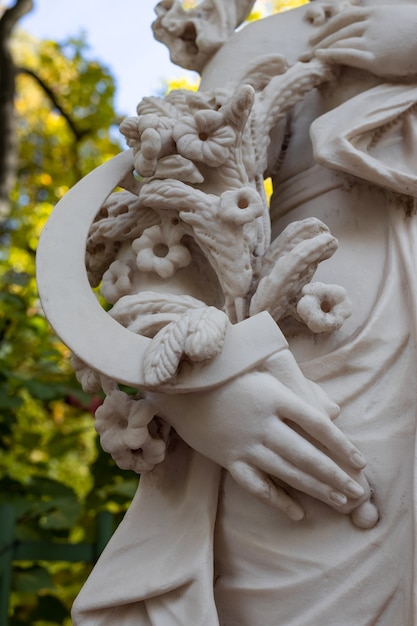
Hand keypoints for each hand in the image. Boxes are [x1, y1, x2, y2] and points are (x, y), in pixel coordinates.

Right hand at [149, 348, 377, 526]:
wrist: (180, 386)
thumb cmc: (226, 375)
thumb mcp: (264, 373)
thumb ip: (299, 391)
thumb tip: (335, 411)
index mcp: (275, 397)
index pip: (318, 425)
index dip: (341, 445)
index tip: (359, 462)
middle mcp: (264, 423)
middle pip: (307, 454)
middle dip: (335, 475)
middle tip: (358, 492)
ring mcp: (245, 443)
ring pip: (287, 472)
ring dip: (316, 489)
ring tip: (339, 501)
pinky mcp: (228, 459)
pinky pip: (257, 485)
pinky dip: (277, 500)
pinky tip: (297, 512)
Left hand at [303, 5, 416, 79]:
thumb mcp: (396, 17)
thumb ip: (381, 22)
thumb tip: (372, 29)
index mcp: (375, 12)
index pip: (344, 18)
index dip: (328, 27)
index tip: (315, 36)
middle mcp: (370, 23)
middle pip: (338, 31)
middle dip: (319, 41)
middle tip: (305, 52)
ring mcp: (371, 40)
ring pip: (339, 42)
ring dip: (321, 50)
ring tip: (308, 59)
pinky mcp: (374, 57)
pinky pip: (347, 54)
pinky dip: (331, 55)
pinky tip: (320, 58)